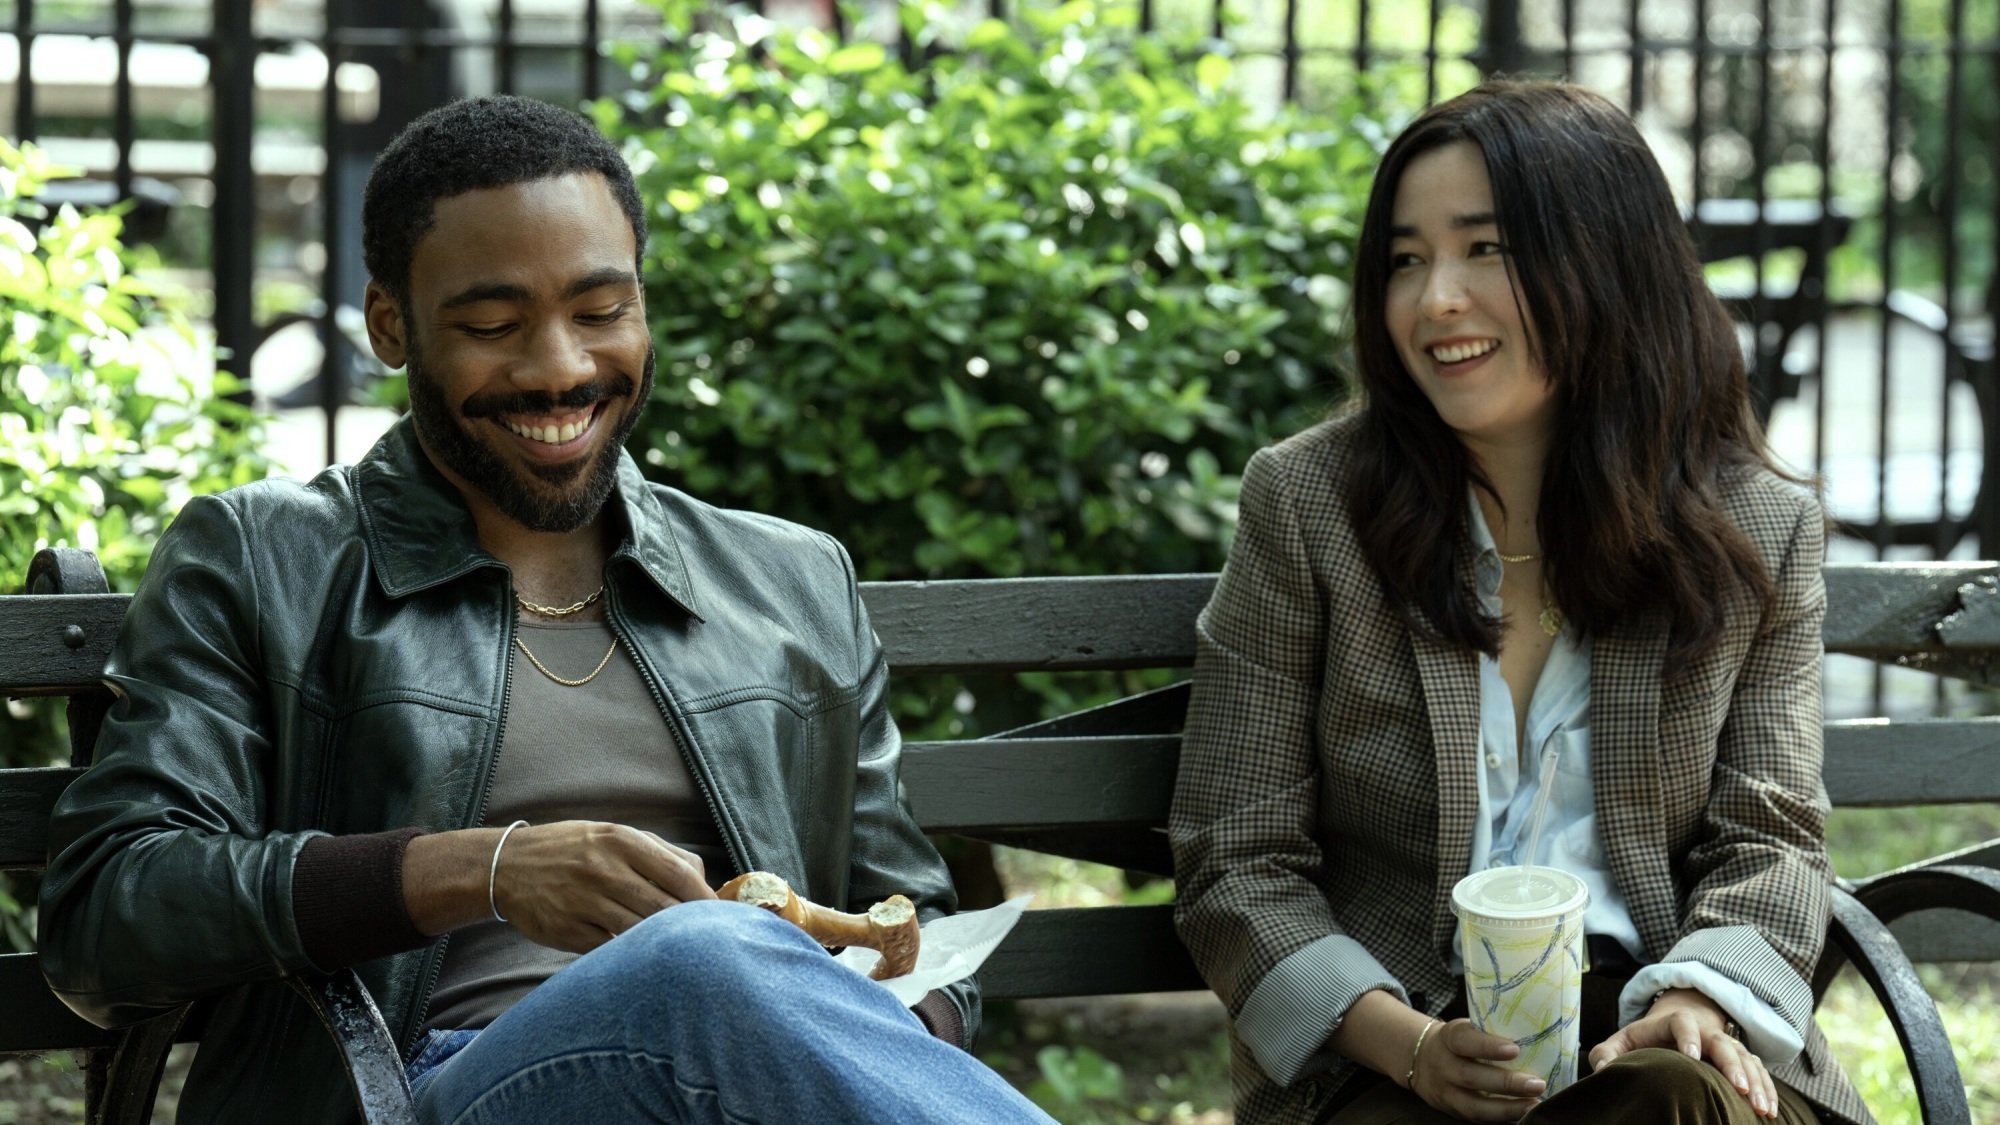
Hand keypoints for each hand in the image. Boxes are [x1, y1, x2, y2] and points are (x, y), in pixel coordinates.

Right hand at [494, 821, 714, 951]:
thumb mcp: (614, 835)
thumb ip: (661, 852)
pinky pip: (611, 949)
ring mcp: (584, 901)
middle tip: (708, 940)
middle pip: (664, 908)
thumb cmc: (573, 849)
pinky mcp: (568, 931)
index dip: (707, 899)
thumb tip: (703, 880)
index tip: (723, 915)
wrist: (507, 866)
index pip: (680, 873)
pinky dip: (630, 954)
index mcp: (622, 840)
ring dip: (663, 944)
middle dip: (691, 927)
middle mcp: (603, 869)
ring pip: (640, 932)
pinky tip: (640, 955)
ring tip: (680, 950)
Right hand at [1408, 1018, 1547, 1121]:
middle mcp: (1443, 1066)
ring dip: (1508, 1108)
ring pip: (1473, 1105)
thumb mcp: (1465, 1029)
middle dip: (1506, 1083)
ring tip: (1534, 1105)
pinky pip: (1478, 1119)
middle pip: (1470, 1076)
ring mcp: (1445, 1092)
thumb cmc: (1458, 1042)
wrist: (1421, 1061)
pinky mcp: (1453, 1112)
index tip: (1515, 1049)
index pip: (1463, 1040)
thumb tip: (1536, 1032)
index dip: (1487, 1046)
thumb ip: (1491, 1031)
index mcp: (1448, 1038)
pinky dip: (1502, 1118)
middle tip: (1537, 1084)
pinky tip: (1523, 1114)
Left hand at [1587, 988, 1777, 1117]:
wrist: (1675, 1027)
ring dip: (1756, 1082)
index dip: (1688, 1037)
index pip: (1682, 1023)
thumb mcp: (1622, 1041)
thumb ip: (1607, 1053)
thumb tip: (1602, 1069)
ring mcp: (1725, 1045)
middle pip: (1722, 1043)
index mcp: (1674, 1022)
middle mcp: (1705, 1032)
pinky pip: (1758, 1072)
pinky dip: (1766, 1089)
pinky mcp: (1740, 1060)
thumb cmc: (1645, 1040)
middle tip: (1738, 1088)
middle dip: (1731, 1064)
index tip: (1691, 1057)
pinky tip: (1770, 1110)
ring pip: (1745, 1059)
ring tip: (1760, 1108)